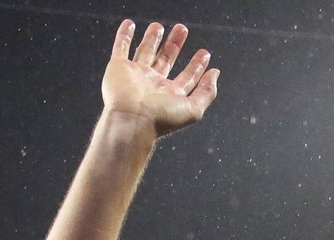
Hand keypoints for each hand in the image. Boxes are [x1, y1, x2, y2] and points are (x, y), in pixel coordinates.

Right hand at [101, 20, 217, 137]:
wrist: (131, 119)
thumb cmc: (160, 118)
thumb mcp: (193, 109)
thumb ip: (207, 92)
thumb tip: (215, 74)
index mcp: (170, 95)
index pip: (186, 78)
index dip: (196, 66)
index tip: (204, 54)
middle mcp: (153, 85)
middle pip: (166, 60)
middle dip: (174, 45)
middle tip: (182, 30)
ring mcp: (135, 75)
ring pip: (145, 52)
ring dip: (152, 39)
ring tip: (158, 26)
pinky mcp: (118, 68)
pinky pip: (121, 48)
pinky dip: (124, 36)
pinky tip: (129, 25)